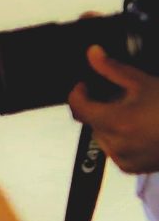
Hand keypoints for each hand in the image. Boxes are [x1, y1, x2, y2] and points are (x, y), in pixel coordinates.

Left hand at [70, 44, 158, 174]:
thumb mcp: (143, 82)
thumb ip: (113, 69)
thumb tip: (93, 53)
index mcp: (117, 121)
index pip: (78, 107)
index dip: (78, 93)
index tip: (85, 86)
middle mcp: (117, 143)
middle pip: (92, 120)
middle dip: (102, 107)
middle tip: (124, 99)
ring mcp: (123, 158)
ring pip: (102, 136)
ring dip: (111, 124)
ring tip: (137, 115)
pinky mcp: (130, 167)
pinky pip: (114, 151)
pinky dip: (121, 140)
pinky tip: (141, 131)